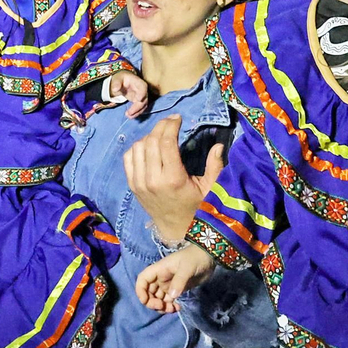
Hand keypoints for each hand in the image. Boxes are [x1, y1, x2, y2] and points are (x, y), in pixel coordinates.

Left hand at [111, 71, 149, 117]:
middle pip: (144, 99)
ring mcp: (142, 97)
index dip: (142, 93)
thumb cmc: (121, 79)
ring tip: (128, 116)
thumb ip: (116, 83)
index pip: (143, 87)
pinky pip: (140, 109)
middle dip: (137, 107)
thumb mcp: (118, 78)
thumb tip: (115, 89)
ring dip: (137, 112)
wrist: (122, 82)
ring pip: (143, 106)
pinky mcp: (139, 102)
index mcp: (138, 82)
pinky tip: (130, 116)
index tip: (138, 100)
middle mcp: (143, 90)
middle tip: (129, 113)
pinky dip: (136, 113)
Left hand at [124, 115, 225, 245]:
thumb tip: (219, 146)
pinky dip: (137, 147)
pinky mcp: (132, 185)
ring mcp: (139, 182)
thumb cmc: (196, 208)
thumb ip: (215, 167)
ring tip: (162, 135)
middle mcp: (152, 179)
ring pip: (138, 147)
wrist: (175, 229)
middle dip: (161, 126)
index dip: (171, 125)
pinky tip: (149, 146)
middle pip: (151, 141)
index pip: (166, 142)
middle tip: (171, 122)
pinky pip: (128, 157)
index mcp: (173, 179)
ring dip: (150, 136)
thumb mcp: (210, 189)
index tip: (178, 118)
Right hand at [135, 244, 215, 312]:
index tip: (146, 301)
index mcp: (159, 270)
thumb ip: (179, 281)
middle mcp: (161, 278)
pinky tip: (177, 308)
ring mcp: (169, 284)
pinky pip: (169, 301)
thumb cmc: (195, 258)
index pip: (143, 280)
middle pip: (149, 292)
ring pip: (158, 299)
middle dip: (152, 302)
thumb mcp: (187, 267)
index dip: (140, 291)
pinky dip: (170, 306)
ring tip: (172, 310)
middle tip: (162, 307)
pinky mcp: (177, 289)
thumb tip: (172, 296)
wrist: (209, 257)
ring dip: (162, 307)